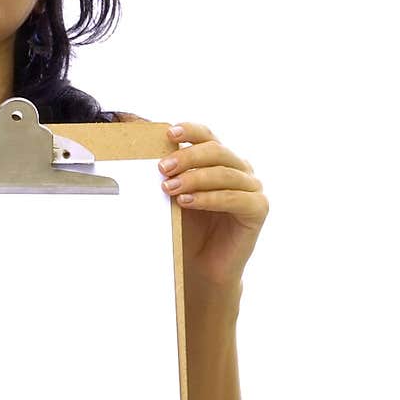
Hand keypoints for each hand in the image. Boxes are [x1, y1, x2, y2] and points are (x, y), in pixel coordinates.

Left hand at [158, 121, 268, 289]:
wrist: (200, 268)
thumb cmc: (186, 229)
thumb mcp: (173, 196)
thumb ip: (167, 173)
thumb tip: (141, 146)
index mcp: (221, 160)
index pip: (208, 137)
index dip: (190, 131)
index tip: (168, 133)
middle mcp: (241, 170)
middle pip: (217, 151)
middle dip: (188, 156)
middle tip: (162, 168)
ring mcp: (252, 188)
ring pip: (225, 174)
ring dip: (195, 178)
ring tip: (169, 188)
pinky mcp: (258, 209)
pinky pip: (235, 198)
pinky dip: (209, 198)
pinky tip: (187, 202)